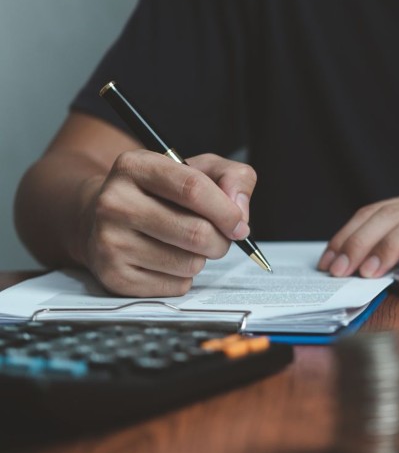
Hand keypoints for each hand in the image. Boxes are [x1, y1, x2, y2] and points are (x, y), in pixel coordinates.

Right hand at [78, 151, 256, 296]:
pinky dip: (184, 277)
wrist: (106, 218)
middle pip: (196, 232)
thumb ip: (232, 177)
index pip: (193, 188)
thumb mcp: (198, 169)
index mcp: (135, 166)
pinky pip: (175, 286)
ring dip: (202, 258)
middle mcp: (114, 202)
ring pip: (190, 263)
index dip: (227, 211)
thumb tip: (239, 210)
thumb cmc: (161, 193)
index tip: (239, 224)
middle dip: (221, 240)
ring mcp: (109, 242)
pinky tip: (168, 260)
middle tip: (219, 237)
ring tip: (186, 245)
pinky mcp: (114, 277)